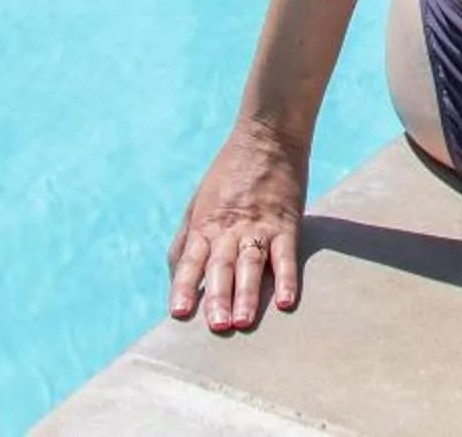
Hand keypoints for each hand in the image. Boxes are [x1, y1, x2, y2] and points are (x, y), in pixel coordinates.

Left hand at [168, 119, 307, 332]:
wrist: (266, 135)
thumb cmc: (228, 173)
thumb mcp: (197, 203)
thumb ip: (184, 242)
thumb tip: (174, 279)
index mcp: (205, 225)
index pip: (190, 260)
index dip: (184, 286)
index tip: (179, 313)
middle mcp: (229, 228)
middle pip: (221, 266)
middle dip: (218, 297)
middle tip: (217, 326)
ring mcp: (259, 225)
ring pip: (251, 263)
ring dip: (248, 293)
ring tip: (244, 321)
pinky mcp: (286, 222)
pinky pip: (286, 254)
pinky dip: (287, 278)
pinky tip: (287, 300)